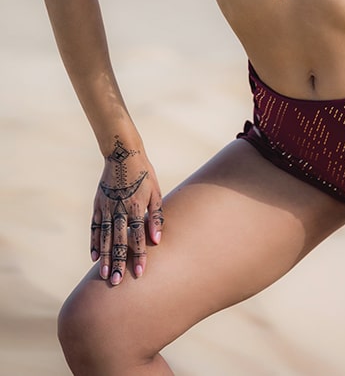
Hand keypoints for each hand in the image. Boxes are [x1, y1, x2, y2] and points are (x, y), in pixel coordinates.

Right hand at [90, 137, 162, 285]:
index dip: (140, 255)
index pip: (138, 235)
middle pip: (119, 240)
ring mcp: (106, 207)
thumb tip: (158, 240)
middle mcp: (119, 209)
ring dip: (105, 257)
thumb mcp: (155, 191)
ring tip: (105, 275)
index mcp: (135, 205)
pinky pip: (95, 227)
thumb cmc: (144, 174)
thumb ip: (156, 216)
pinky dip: (94, 242)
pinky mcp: (98, 204)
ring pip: (105, 237)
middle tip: (118, 283)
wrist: (122, 154)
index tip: (141, 273)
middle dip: (119, 262)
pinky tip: (94, 257)